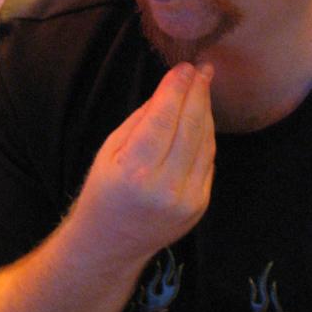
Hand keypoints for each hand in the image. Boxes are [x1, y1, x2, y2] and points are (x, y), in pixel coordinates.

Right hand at [74, 63, 215, 262]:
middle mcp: (165, 187)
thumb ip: (142, 120)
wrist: (111, 243)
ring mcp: (187, 199)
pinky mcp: (200, 205)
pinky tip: (201, 118)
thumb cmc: (104, 192)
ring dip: (206, 111)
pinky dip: (206, 136)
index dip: (177, 89)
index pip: (163, 119)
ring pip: (205, 142)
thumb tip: (170, 89)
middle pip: (190, 127)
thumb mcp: (110, 150)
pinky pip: (207, 161)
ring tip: (203, 87)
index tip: (185, 67)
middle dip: (198, 93)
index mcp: (135, 172)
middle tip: (203, 69)